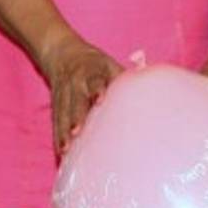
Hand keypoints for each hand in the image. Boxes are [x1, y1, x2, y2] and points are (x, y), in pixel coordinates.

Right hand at [38, 35, 122, 155]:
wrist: (64, 55)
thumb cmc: (97, 65)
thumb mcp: (110, 65)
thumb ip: (125, 79)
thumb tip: (151, 92)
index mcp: (92, 72)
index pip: (94, 79)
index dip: (97, 89)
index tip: (99, 99)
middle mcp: (76, 83)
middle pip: (75, 100)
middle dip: (76, 116)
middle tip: (77, 131)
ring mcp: (64, 95)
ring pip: (62, 114)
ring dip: (63, 131)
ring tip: (66, 149)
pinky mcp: (56, 106)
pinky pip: (56, 122)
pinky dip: (58, 137)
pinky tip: (61, 153)